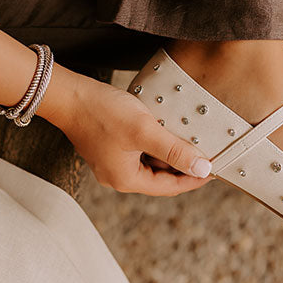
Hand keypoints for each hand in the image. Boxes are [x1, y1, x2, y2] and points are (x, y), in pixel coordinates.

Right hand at [47, 69, 213, 196]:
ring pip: (151, 163)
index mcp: (126, 179)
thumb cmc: (102, 112)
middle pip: (160, 177)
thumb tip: (202, 169)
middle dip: (183, 165)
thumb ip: (175, 151)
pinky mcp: (110, 147)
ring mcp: (112, 162)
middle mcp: (118, 176)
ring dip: (169, 153)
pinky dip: (155, 144)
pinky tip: (165, 129)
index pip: (169, 187)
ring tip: (189, 139)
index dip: (194, 178)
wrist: (68, 95)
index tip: (214, 169)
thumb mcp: (144, 130)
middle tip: (205, 152)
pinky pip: (140, 151)